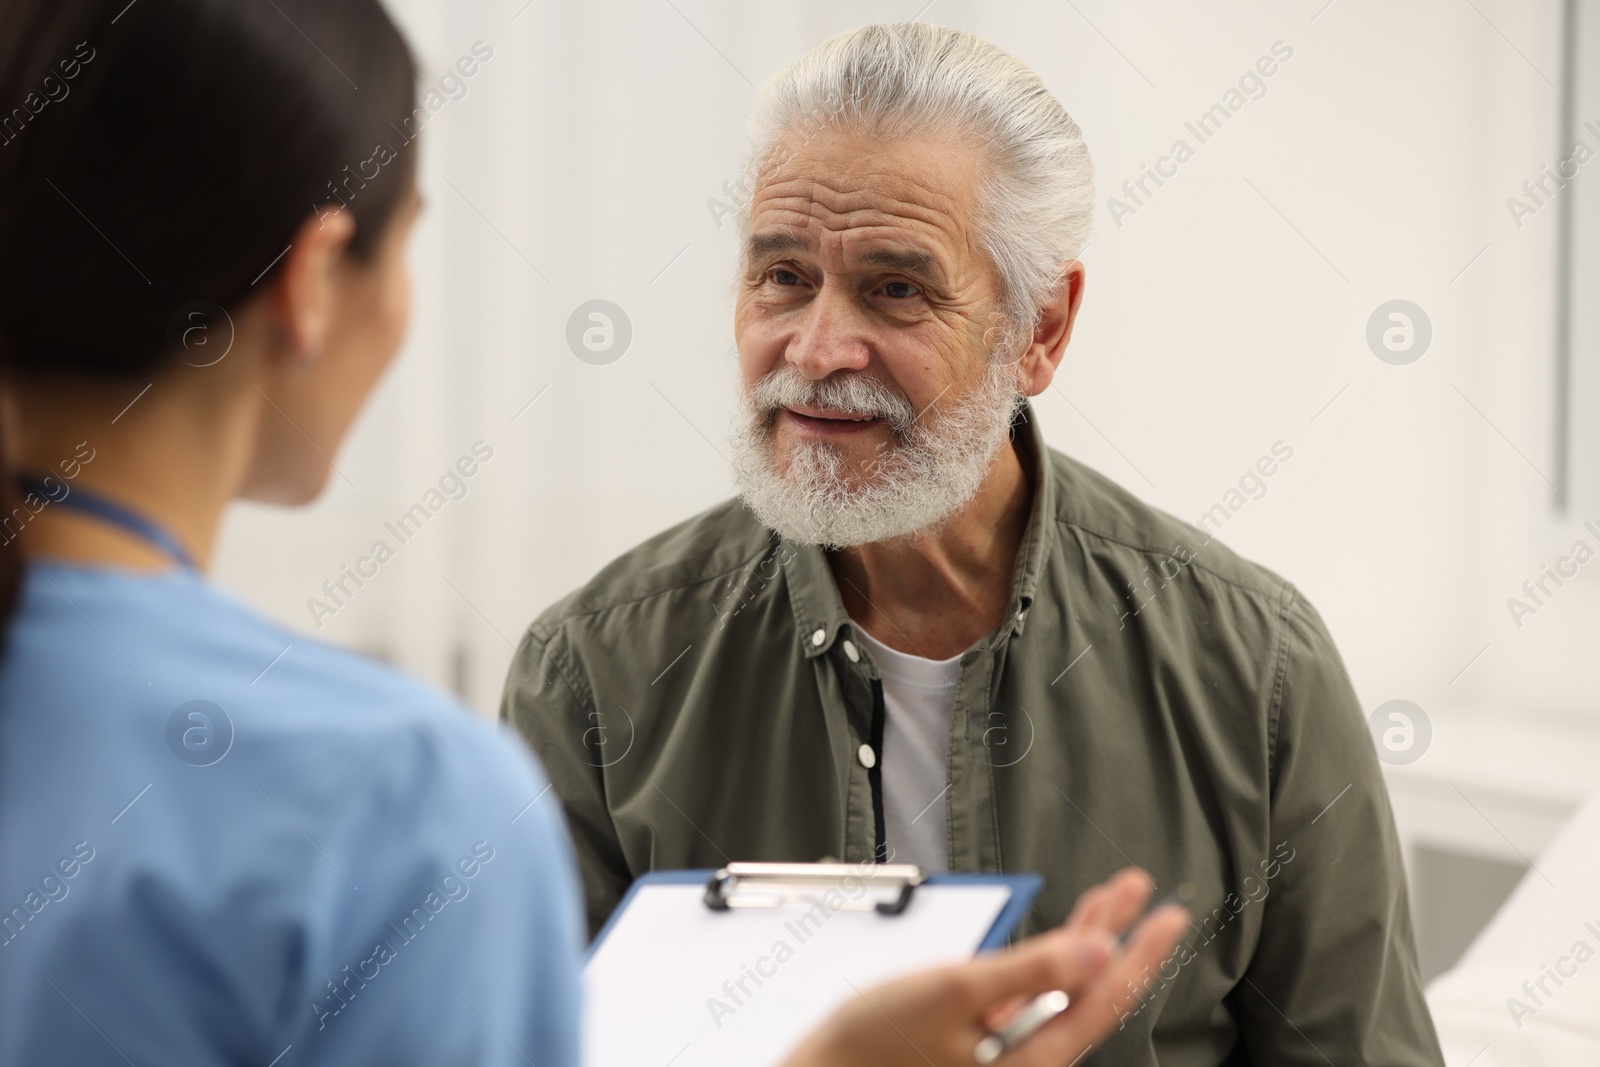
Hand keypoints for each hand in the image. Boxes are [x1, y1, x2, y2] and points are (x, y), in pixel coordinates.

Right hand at [781, 868, 1187, 1066]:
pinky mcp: (981, 1040)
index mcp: (1031, 1061)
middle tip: (1146, 894)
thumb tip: (1098, 950)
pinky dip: (1046, 957)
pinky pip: (1031, 994)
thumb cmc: (876, 1044)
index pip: (1104, 999)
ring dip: (1084, 939)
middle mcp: (1026, 1061)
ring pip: (1062, 990)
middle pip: (1089, 993)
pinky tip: (1056, 934)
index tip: (1168, 915)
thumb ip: (1031, 970)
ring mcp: (1005, 1051)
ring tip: (1112, 898)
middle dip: (1118, 937)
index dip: (1141, 954)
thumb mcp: (956, 991)